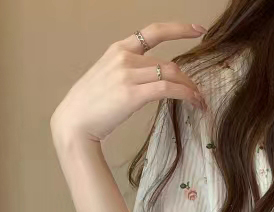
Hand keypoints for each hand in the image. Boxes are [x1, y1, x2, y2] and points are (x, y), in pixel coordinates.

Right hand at [51, 22, 207, 144]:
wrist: (74, 122)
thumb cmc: (90, 106)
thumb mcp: (107, 77)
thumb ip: (127, 72)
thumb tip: (149, 79)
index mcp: (118, 49)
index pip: (153, 31)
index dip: (178, 29)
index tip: (197, 29)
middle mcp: (124, 57)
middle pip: (168, 63)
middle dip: (188, 79)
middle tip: (198, 93)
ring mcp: (128, 75)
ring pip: (171, 74)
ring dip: (190, 88)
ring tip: (199, 102)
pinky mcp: (132, 94)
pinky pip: (168, 88)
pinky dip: (186, 94)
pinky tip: (194, 102)